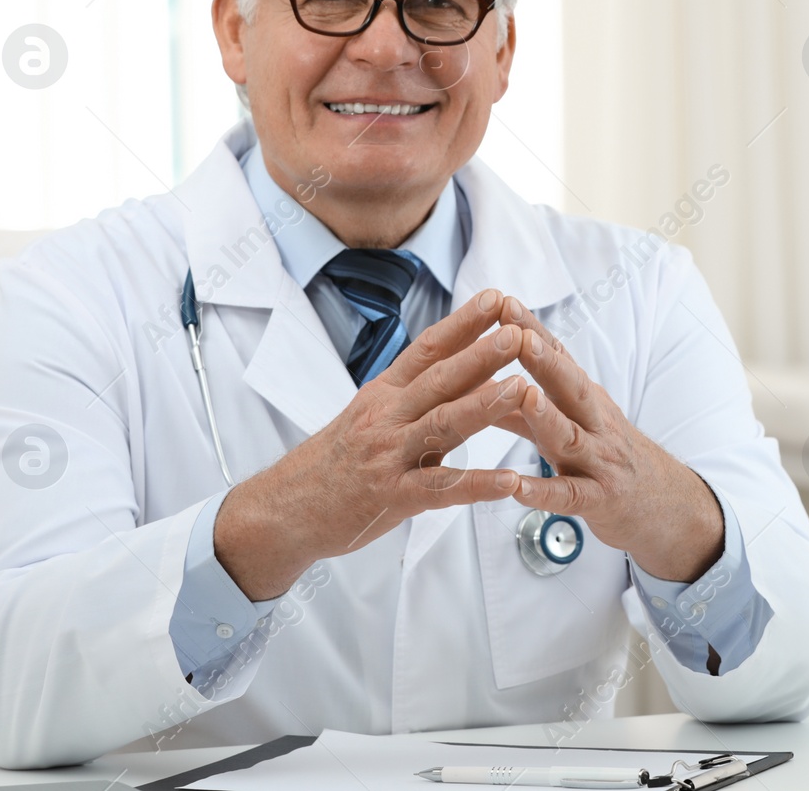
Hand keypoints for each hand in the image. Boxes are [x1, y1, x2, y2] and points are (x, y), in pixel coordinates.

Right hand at [215, 288, 526, 599]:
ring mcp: (389, 457)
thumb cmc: (336, 461)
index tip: (495, 298)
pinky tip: (510, 481)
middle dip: (481, 354)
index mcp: (384, 393)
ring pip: (441, 425)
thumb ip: (418, 394)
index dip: (462, 323)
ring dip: (485, 406)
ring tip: (523, 389)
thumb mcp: (371, 415)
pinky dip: (477, 484)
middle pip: (439, 380)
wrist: (285, 509)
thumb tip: (472, 369)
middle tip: (518, 331)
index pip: (427, 349)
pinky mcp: (393, 497)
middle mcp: (386, 418)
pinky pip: (441, 489)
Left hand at [494, 298, 724, 582]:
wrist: (662, 503)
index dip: (532, 330)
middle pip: (570, 386)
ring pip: (572, 437)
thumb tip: (476, 383)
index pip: (558, 357)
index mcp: (584, 399)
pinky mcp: (600, 500)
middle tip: (518, 334)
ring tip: (525, 397)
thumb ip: (523, 409)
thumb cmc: (604, 457)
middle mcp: (595, 422)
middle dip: (544, 360)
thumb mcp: (569, 424)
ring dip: (548, 416)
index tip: (504, 303)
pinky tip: (517, 488)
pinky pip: (570, 495)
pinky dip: (543, 491)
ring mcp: (600, 461)